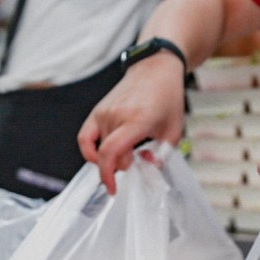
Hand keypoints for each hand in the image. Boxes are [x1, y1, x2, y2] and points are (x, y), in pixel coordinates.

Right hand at [77, 56, 186, 193]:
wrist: (155, 69)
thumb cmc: (167, 98)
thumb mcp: (174, 131)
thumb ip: (161, 156)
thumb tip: (145, 167)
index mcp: (136, 120)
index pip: (111, 152)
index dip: (108, 176)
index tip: (113, 189)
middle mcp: (116, 115)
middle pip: (108, 155)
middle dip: (120, 166)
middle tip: (135, 162)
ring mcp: (104, 112)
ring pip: (98, 149)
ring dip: (111, 157)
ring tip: (127, 152)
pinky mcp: (97, 111)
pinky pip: (85, 137)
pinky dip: (89, 151)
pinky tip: (98, 157)